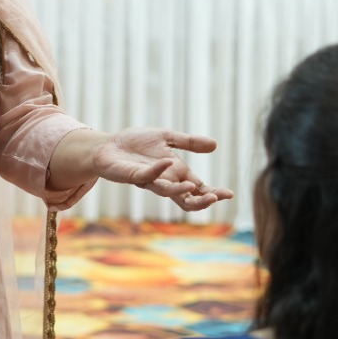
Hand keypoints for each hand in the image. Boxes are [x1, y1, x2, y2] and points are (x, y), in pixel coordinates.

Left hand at [90, 128, 233, 211]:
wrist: (108, 145)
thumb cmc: (136, 144)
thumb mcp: (167, 138)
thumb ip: (189, 142)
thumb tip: (215, 145)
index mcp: (176, 174)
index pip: (199, 188)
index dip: (213, 192)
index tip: (229, 194)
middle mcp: (165, 181)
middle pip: (187, 199)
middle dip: (202, 200)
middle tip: (216, 198)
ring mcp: (149, 181)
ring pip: (168, 192)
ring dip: (182, 191)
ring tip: (195, 188)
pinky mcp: (132, 176)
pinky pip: (147, 177)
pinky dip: (158, 171)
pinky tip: (167, 163)